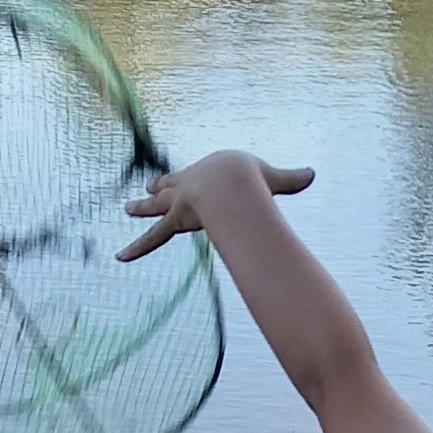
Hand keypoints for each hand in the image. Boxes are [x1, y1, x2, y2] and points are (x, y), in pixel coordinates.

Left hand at [119, 151, 314, 262]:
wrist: (232, 181)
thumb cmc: (252, 177)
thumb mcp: (272, 177)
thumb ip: (290, 179)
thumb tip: (313, 174)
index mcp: (210, 175)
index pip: (194, 178)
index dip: (186, 180)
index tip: (176, 178)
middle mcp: (189, 187)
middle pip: (170, 187)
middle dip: (159, 189)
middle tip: (146, 188)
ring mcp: (179, 204)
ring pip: (156, 208)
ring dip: (141, 208)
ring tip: (126, 208)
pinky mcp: (176, 221)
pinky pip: (152, 238)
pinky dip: (136, 249)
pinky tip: (119, 257)